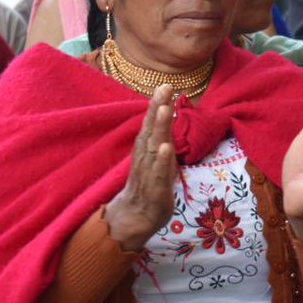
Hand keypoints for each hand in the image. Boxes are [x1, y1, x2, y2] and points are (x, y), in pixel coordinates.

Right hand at [105, 85, 177, 250]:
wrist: (135, 217)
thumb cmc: (149, 185)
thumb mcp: (158, 158)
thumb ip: (161, 138)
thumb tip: (167, 116)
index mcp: (148, 149)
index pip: (152, 124)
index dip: (158, 105)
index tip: (165, 85)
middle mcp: (147, 157)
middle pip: (152, 129)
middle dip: (158, 108)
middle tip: (164, 87)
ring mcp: (150, 172)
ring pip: (155, 147)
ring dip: (159, 128)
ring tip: (165, 109)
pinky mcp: (155, 188)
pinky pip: (159, 172)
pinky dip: (163, 160)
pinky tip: (167, 148)